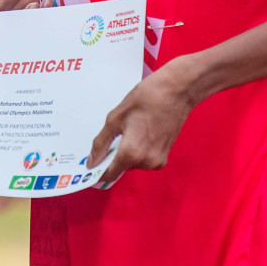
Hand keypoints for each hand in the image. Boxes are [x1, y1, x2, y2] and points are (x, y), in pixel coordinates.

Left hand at [88, 59, 197, 187]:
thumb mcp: (116, 117)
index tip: (88, 164)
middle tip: (112, 134)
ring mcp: (157, 161)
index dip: (97, 171)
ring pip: (131, 163)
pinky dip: (137, 149)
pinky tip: (139, 130)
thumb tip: (91, 162)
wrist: (178, 91)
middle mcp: (145, 163)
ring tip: (129, 128)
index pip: (109, 174)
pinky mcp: (164, 156)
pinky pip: (143, 159)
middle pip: (120, 168)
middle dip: (112, 156)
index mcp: (131, 153)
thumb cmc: (147, 98)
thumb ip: (101, 143)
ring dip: (125, 151)